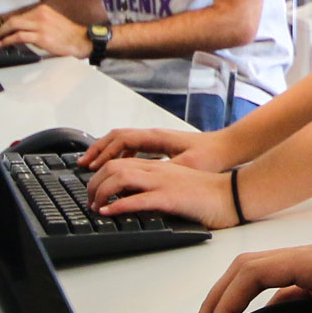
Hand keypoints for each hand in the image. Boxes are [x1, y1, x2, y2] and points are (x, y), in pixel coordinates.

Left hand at [0, 4, 89, 57]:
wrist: (81, 40)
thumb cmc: (69, 35)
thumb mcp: (53, 23)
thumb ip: (39, 23)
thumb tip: (24, 32)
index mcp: (43, 10)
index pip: (20, 17)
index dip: (9, 25)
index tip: (3, 31)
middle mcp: (40, 15)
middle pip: (14, 20)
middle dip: (1, 29)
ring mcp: (40, 25)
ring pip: (13, 26)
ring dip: (1, 35)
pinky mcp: (41, 36)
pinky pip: (18, 37)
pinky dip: (7, 40)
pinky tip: (3, 45)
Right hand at [82, 126, 206, 167]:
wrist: (228, 148)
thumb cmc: (210, 155)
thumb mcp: (185, 166)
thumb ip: (162, 170)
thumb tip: (140, 177)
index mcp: (155, 137)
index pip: (120, 139)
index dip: (102, 151)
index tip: (90, 165)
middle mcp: (153, 135)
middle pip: (116, 137)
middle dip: (97, 149)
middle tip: (83, 164)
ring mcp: (157, 139)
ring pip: (124, 141)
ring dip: (107, 152)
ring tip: (94, 166)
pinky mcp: (162, 146)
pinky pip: (133, 147)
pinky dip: (121, 155)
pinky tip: (119, 168)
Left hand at [86, 159, 237, 227]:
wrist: (233, 194)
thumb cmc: (209, 193)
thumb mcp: (177, 184)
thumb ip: (156, 186)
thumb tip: (134, 198)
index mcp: (158, 166)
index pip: (119, 161)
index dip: (100, 174)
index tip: (92, 189)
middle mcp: (157, 170)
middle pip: (113, 167)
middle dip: (94, 183)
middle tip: (89, 200)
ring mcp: (162, 182)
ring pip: (120, 177)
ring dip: (101, 192)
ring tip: (95, 206)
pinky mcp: (170, 197)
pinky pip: (137, 199)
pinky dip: (118, 206)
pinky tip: (108, 212)